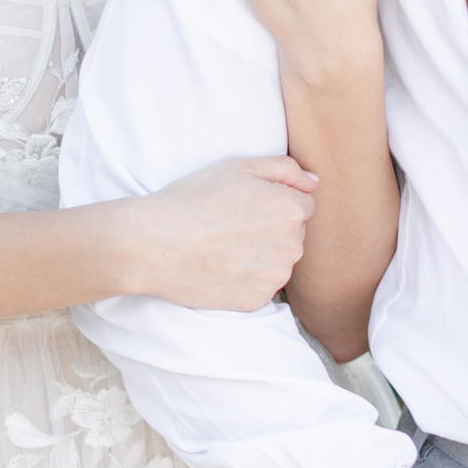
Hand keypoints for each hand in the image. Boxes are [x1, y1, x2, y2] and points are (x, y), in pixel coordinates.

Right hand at [125, 156, 316, 309]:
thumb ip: (286, 169)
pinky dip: (246, 278)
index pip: (302, 205)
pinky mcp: (256, 300)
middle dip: (271, 229)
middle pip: (293, 235)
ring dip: (261, 255)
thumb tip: (315, 183)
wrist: (152, 244)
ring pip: (279, 262)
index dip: (274, 202)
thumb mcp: (239, 166)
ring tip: (224, 246)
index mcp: (292, 210)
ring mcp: (275, 277)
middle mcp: (292, 246)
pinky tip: (220, 267)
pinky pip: (261, 286)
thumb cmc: (193, 199)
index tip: (245, 205)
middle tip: (231, 224)